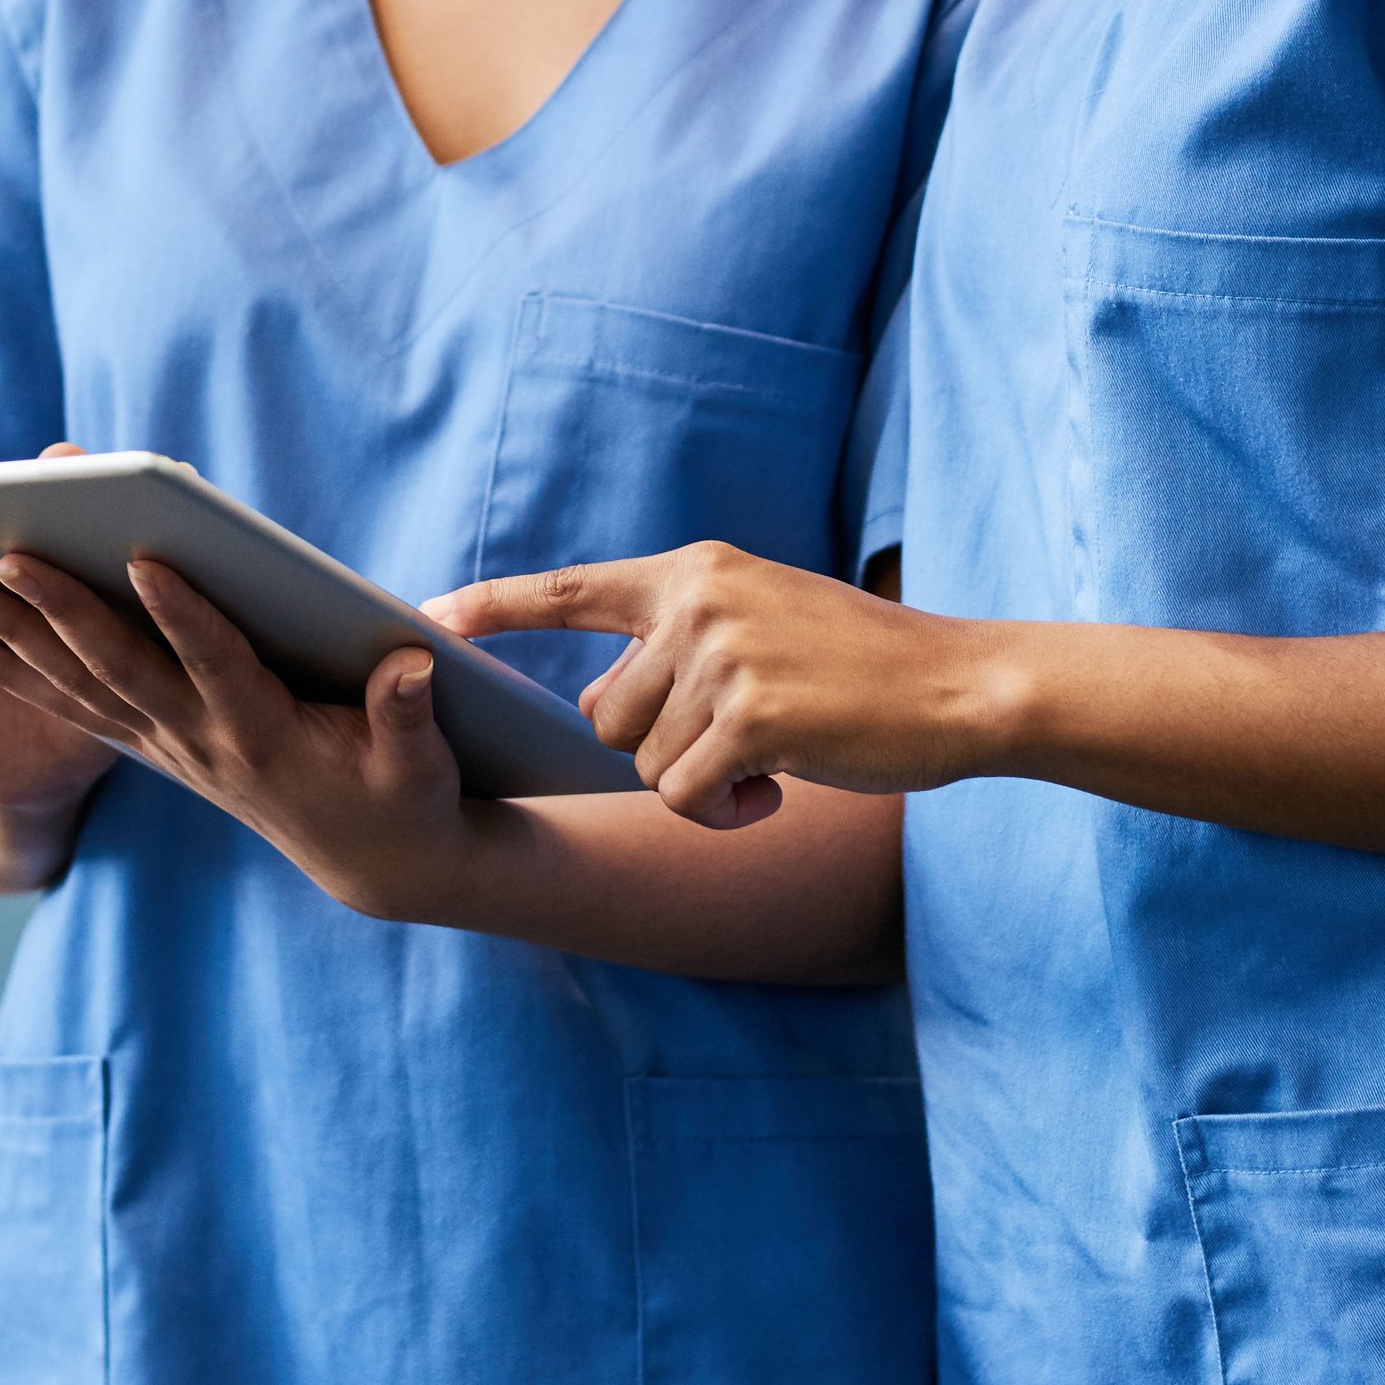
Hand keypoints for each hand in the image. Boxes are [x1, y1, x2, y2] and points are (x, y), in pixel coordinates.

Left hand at [0, 546, 475, 920]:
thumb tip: (413, 665)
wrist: (371, 862)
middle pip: (120, 671)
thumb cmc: (405, 795)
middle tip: (4, 557)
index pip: (219, 667)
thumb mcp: (422, 764)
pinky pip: (68, 703)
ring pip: (75, 687)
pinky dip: (9, 671)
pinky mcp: (152, 744)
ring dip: (11, 639)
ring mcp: (168, 746)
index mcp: (268, 737)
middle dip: (61, 614)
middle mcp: (201, 743)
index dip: (187, 616)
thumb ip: (410, 714)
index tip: (151, 559)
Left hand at [424, 543, 1003, 827]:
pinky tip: (779, 792)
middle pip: (605, 716)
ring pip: (644, 763)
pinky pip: (684, 797)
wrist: (959, 685)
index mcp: (696, 572)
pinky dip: (724, 813)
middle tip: (741, 746)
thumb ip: (678, 649)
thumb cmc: (862, 667)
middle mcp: (699, 602)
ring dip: (699, 785)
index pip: (573, 589)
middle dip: (659, 750)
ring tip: (774, 762)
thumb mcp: (762, 626)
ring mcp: (724, 655)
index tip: (424, 618)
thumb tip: (598, 702)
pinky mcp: (751, 715)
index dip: (495, 609)